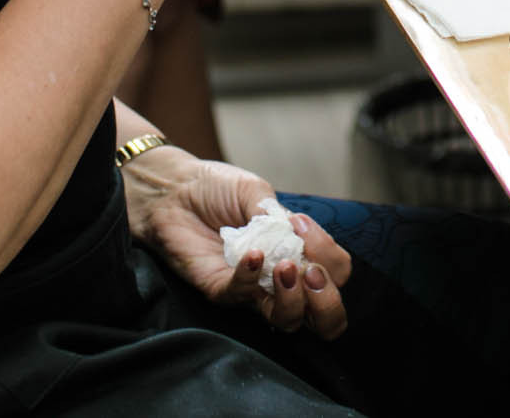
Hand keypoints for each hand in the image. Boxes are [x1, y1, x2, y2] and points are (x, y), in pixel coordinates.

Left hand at [122, 149, 348, 338]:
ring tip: (285, 267)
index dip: (330, 257)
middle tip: (312, 274)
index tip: (302, 225)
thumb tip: (295, 239)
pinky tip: (251, 254)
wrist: (173, 189)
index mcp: (298, 252)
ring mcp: (252, 289)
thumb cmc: (217, 189)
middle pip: (324, 318)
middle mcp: (281, 278)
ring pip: (287, 320)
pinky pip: (242, 297)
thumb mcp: (257, 192)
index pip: (336, 272)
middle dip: (329, 302)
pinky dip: (251, 277)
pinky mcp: (220, 291)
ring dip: (293, 298)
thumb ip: (279, 218)